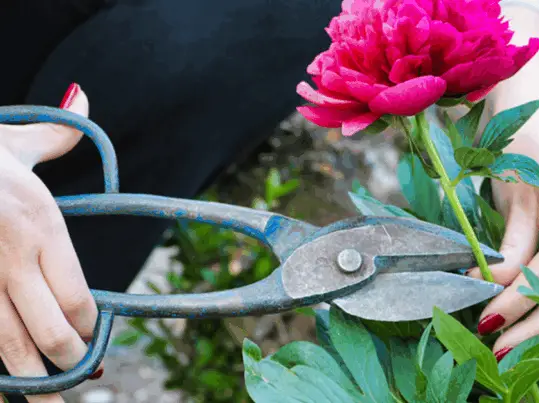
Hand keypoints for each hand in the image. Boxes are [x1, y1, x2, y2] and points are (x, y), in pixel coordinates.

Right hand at [0, 85, 102, 401]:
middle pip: (49, 329)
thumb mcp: (10, 140)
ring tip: (49, 402)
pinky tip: (5, 382)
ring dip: (29, 381)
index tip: (93, 336)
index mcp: (38, 222)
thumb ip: (54, 135)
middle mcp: (9, 255)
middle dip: (66, 361)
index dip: (88, 325)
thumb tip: (82, 97)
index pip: (77, 294)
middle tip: (77, 376)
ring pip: (5, 343)